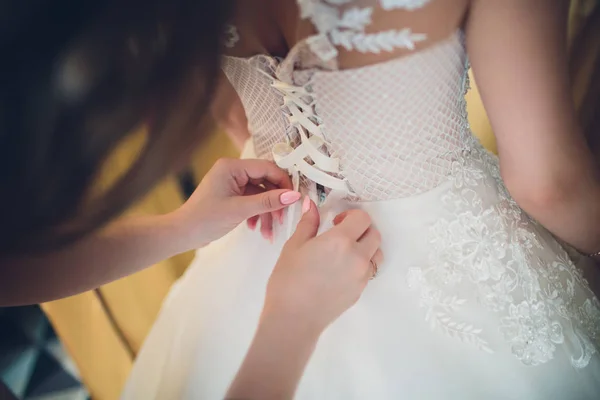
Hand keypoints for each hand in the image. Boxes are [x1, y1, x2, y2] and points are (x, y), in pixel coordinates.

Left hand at [171, 158, 300, 248]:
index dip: (283, 183)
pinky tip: (256, 229)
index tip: (294, 199)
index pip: (267, 168)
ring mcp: (232, 183)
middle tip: (283, 219)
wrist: (183, 234)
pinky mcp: (232, 195)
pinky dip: (257, 214)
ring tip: (269, 232)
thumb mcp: (240, 210)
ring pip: (260, 194)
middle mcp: (233, 171)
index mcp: (232, 167)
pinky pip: (252, 201)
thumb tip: (294, 195)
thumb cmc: (205, 219)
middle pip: (266, 182)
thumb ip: (268, 201)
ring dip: (267, 213)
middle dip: (275, 203)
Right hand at [262, 198, 382, 335]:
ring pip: (376, 253)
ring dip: (367, 247)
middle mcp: (357, 256)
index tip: (336, 221)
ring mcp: (362, 276)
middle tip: (342, 233)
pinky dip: (362, 264)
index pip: (362, 218)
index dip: (351, 215)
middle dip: (361, 229)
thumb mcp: (294, 246)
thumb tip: (312, 204)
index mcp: (341, 240)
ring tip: (346, 251)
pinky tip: (341, 269)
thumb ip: (308, 223)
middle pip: (374, 234)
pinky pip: (369, 271)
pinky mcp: (360, 291)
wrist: (293, 319)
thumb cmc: (288, 281)